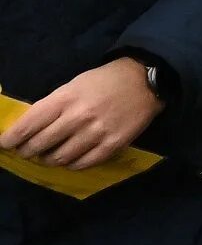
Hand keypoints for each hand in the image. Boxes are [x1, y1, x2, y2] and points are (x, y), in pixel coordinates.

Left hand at [0, 59, 162, 169]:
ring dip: (49, 159)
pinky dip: (71, 164)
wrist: (145, 81)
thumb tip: (30, 129)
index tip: (5, 144)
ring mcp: (96, 133)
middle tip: (27, 152)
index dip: (12, 138)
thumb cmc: (104, 81)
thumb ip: (53, 106)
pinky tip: (70, 159)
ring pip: (60, 158)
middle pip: (40, 145)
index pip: (29, 125)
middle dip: (27, 151)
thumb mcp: (73, 85)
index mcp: (65, 98)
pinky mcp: (112, 145)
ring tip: (49, 156)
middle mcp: (78, 117)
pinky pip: (83, 164)